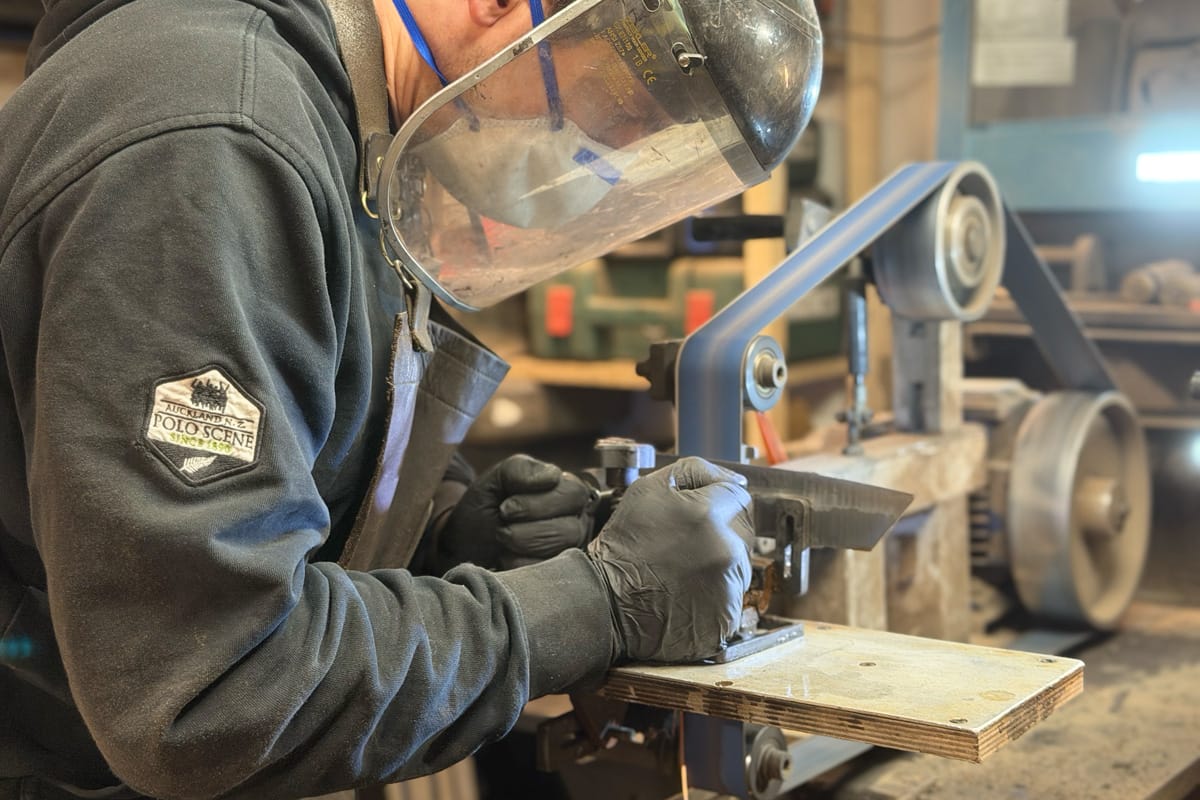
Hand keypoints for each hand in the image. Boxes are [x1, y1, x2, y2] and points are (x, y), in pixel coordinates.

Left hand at [438, 455, 594, 570]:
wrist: (462, 546)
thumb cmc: (484, 509)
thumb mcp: (495, 481)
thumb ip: (521, 469)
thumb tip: (554, 476)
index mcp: (566, 491)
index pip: (574, 494)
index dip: (538, 503)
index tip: (505, 507)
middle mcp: (576, 521)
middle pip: (571, 528)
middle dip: (528, 529)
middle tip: (502, 526)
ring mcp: (570, 550)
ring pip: (562, 552)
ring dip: (523, 545)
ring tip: (502, 539)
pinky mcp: (559, 575)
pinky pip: (549, 574)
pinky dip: (520, 566)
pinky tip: (506, 558)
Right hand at [586, 457, 753, 662]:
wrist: (608, 601)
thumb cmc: (624, 547)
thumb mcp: (647, 489)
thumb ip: (695, 471)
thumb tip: (734, 478)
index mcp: (707, 515)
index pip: (739, 494)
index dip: (719, 499)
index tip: (701, 511)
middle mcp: (724, 550)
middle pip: (745, 527)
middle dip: (723, 528)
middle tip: (688, 540)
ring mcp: (728, 586)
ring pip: (742, 560)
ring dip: (722, 559)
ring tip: (686, 565)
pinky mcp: (727, 613)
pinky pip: (735, 591)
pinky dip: (719, 588)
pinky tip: (691, 587)